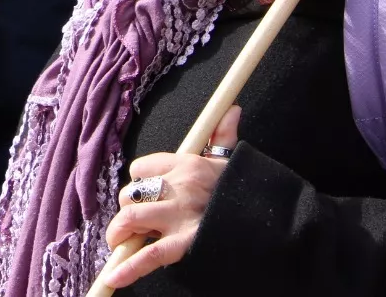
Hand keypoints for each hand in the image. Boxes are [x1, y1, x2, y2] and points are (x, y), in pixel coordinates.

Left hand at [99, 105, 241, 288]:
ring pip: (131, 218)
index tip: (145, 194)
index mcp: (187, 165)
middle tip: (134, 222)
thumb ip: (223, 136)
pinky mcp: (183, 244)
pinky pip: (148, 255)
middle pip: (132, 193)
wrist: (271, 220)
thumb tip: (231, 109)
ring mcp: (179, 216)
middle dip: (127, 209)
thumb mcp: (232, 161)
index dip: (139, 183)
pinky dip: (128, 268)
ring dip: (119, 232)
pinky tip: (114, 277)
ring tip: (119, 242)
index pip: (142, 168)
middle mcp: (178, 187)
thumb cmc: (247, 191)